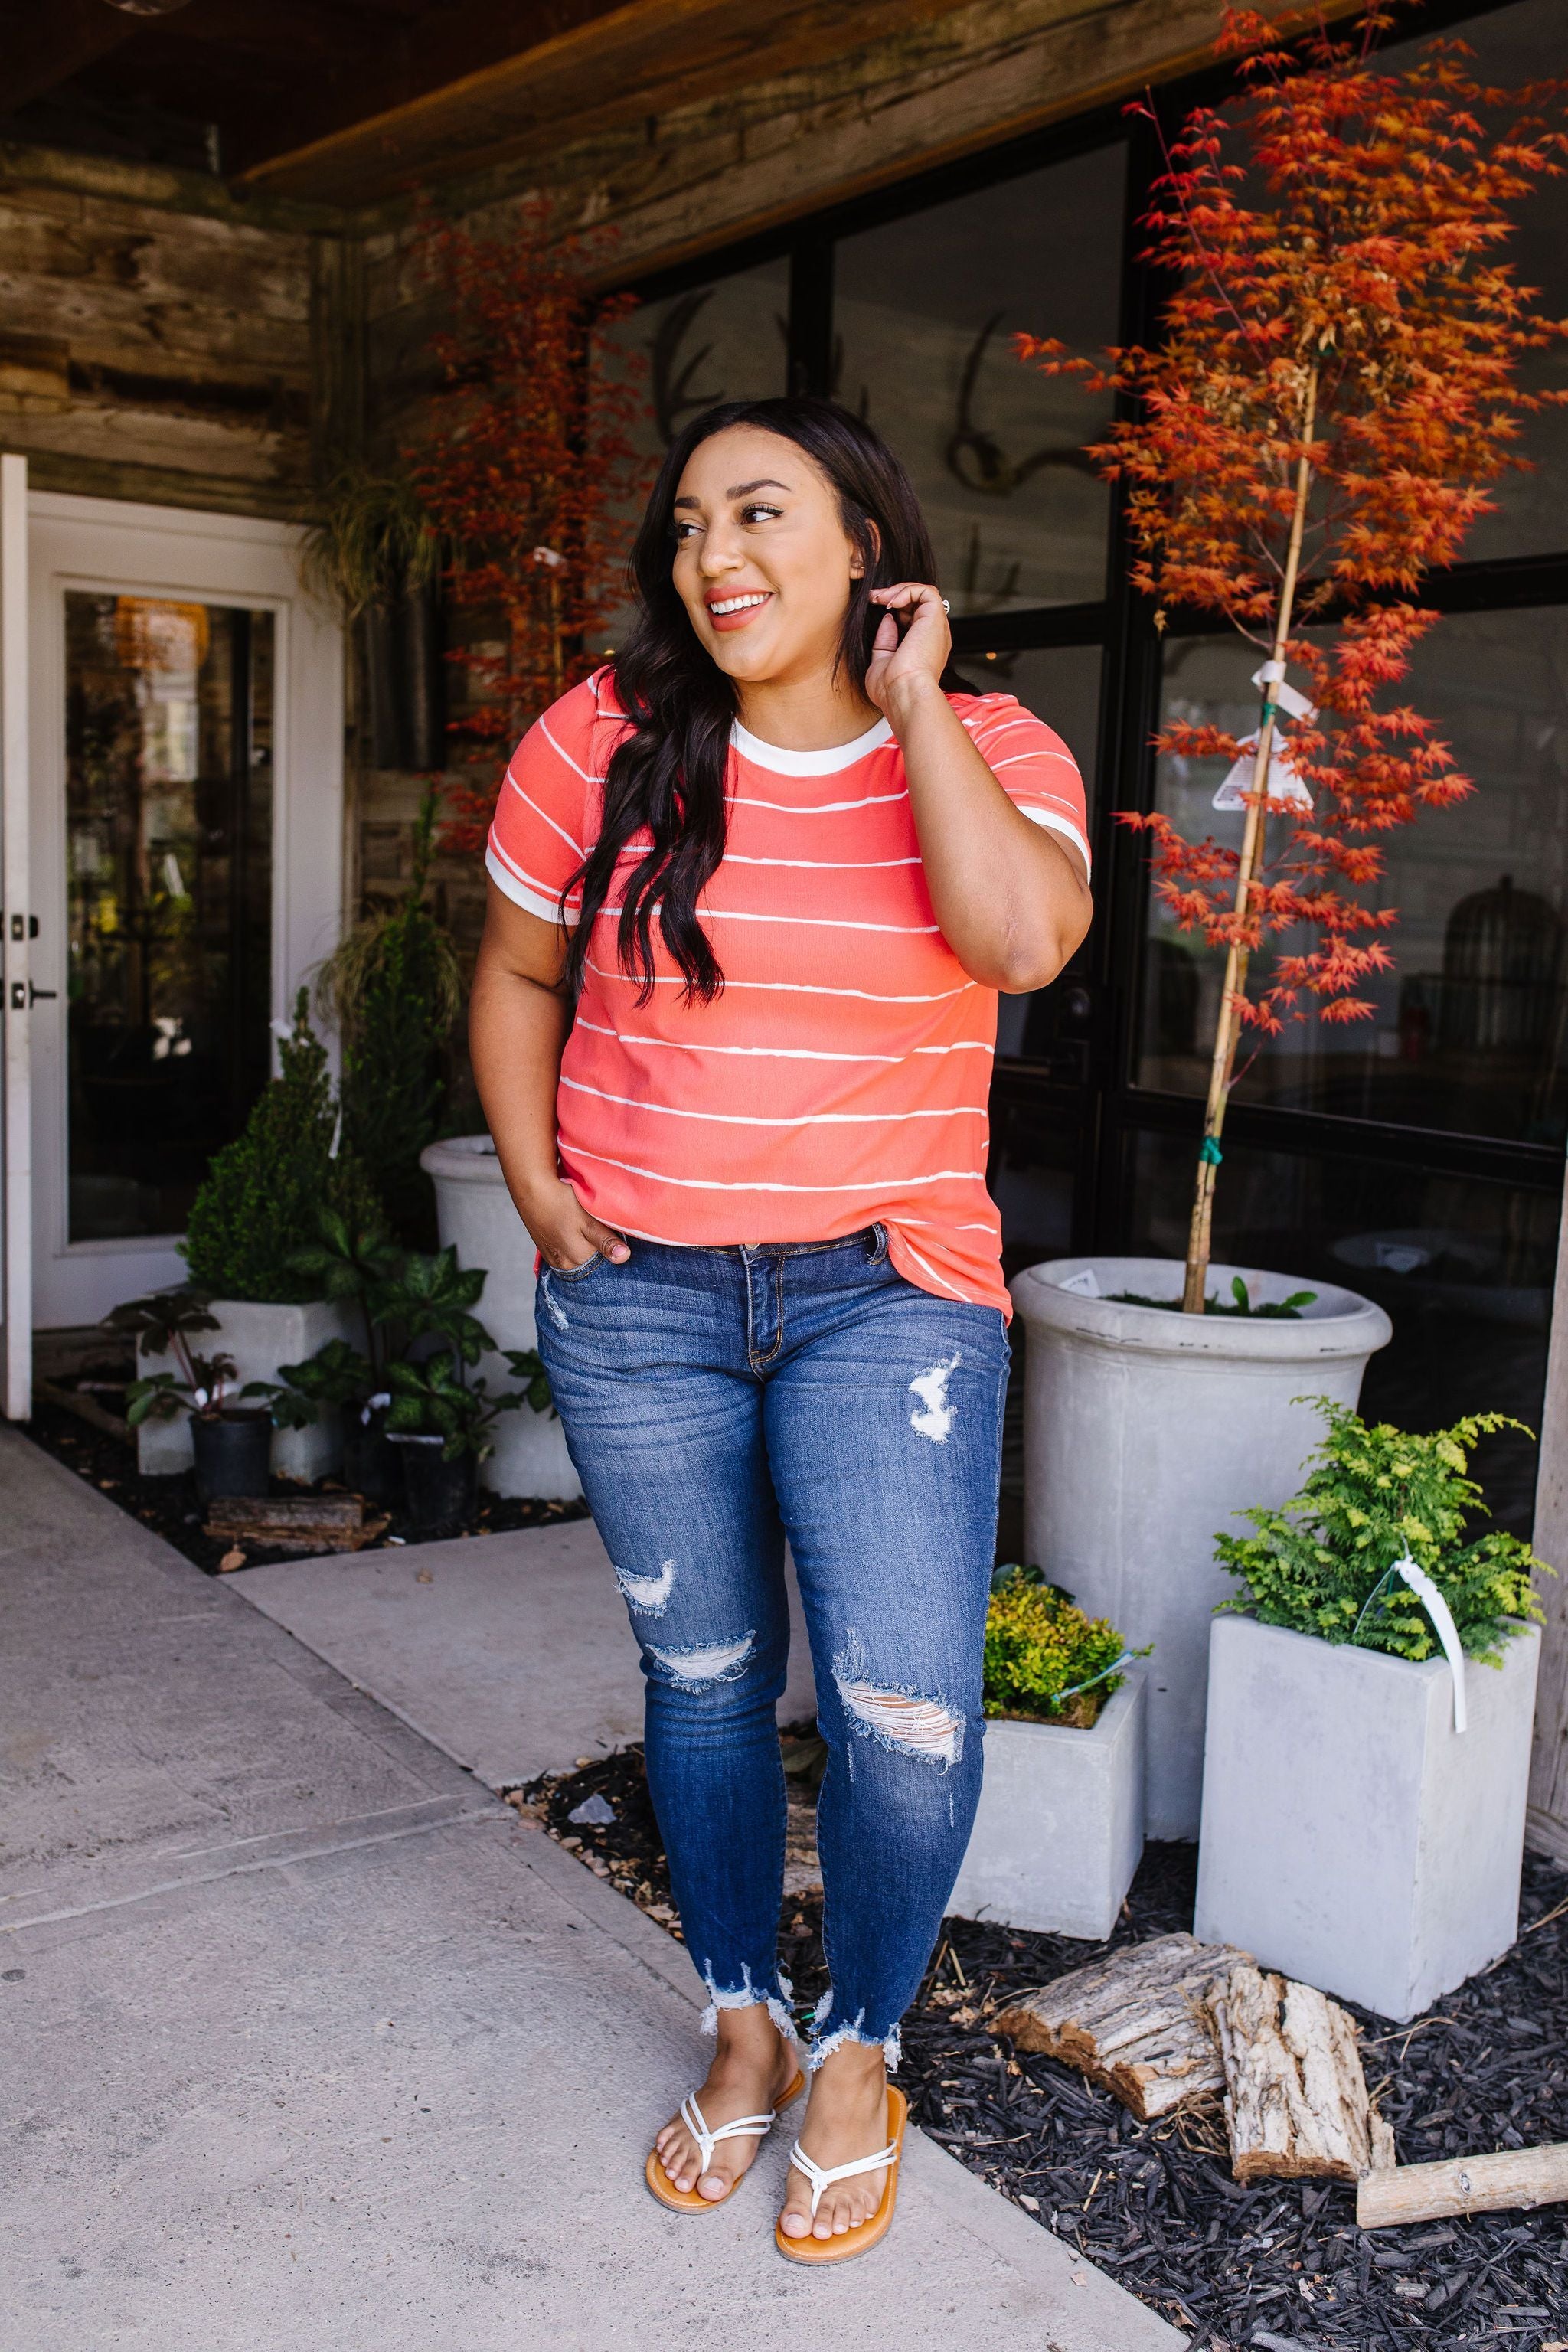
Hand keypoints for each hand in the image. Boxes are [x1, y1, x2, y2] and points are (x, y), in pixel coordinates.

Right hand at [518, 1176, 629, 1270]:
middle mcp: (565, 1265)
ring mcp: (554, 1258)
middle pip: (592, 1264)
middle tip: (606, 1230)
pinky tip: (577, 1232)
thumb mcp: (587, 1220)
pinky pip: (568, 1253)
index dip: (615, 1251)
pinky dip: (575, 1245)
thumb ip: (605, 1241)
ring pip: (580, 1258)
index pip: (605, 1265)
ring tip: (591, 1229)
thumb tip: (624, 1257)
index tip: (620, 1237)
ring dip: (588, 1248)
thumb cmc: (560, 1202)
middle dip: (602, 1251)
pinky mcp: (547, 1249)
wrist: (530, 1189)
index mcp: (577, 1260)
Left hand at [864, 582, 949, 720]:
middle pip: (920, 603)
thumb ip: (885, 640)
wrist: (902, 693)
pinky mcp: (935, 619)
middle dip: (894, 594)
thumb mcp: (882, 661)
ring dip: (899, 590)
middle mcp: (933, 636)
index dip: (895, 607)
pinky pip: (927, 592)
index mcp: (924, 648)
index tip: (874, 606)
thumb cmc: (892, 689)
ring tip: (879, 597)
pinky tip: (890, 602)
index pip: (914, 617)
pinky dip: (907, 590)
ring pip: (925, 593)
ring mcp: (936, 627)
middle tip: (873, 597)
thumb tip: (888, 619)